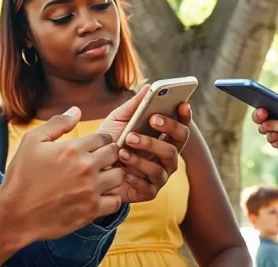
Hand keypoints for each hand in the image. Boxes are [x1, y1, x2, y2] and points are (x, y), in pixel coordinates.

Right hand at [0, 107, 122, 241]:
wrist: (14, 214)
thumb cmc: (21, 176)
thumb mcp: (32, 141)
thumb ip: (57, 123)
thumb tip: (76, 111)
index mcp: (73, 149)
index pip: (104, 137)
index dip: (99, 141)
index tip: (93, 148)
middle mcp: (86, 168)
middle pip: (114, 153)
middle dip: (108, 154)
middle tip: (98, 161)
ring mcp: (91, 190)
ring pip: (119, 176)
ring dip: (111, 175)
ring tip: (99, 178)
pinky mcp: (91, 210)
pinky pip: (116, 201)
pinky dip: (111, 198)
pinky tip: (98, 196)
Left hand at [96, 86, 191, 202]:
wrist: (91, 170)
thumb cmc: (110, 142)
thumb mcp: (118, 120)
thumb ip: (134, 105)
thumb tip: (149, 86)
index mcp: (163, 137)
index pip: (181, 126)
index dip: (185, 116)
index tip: (182, 103)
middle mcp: (166, 156)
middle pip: (177, 144)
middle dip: (167, 130)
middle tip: (151, 119)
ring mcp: (160, 175)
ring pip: (163, 165)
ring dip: (143, 156)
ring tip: (123, 149)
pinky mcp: (149, 192)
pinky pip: (149, 186)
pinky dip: (135, 177)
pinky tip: (122, 172)